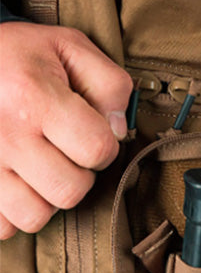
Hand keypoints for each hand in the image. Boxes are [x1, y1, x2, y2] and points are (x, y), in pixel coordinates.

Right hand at [0, 21, 131, 238]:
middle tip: (65, 152)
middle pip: (70, 191)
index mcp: (32, 96)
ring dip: (47, 199)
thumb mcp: (69, 47)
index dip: (104, 145)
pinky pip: (2, 225)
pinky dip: (14, 213)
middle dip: (80, 175)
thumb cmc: (18, 55)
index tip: (92, 133)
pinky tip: (17, 184)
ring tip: (41, 169)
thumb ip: (110, 84)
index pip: (97, 150)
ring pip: (34, 216)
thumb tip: (118, 130)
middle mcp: (4, 134)